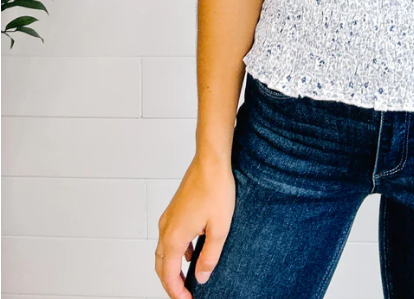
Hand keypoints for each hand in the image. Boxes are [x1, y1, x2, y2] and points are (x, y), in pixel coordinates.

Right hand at [155, 153, 235, 297]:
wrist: (211, 160)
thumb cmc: (216, 189)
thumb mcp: (219, 228)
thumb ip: (209, 256)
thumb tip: (201, 276)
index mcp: (174, 237)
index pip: (168, 275)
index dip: (176, 292)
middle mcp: (166, 228)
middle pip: (161, 265)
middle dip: (171, 283)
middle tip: (184, 294)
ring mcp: (168, 217)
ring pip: (163, 250)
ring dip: (171, 266)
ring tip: (187, 277)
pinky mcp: (175, 209)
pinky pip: (169, 237)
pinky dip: (175, 250)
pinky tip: (191, 251)